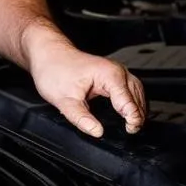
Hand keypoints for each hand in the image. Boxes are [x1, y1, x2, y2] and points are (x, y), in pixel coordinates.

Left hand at [26, 33, 145, 137]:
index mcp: (109, 75)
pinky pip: (129, 88)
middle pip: (137, 96)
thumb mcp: (63, 99)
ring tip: (133, 125)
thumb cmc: (53, 70)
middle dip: (138, 114)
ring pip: (137, 91)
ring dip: (138, 108)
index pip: (129, 102)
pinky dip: (132, 101)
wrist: (46, 53)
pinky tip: (128, 112)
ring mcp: (115, 70)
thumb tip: (97, 132)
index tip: (130, 130)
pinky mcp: (111, 74)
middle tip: (132, 131)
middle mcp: (116, 70)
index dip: (133, 119)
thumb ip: (81, 118)